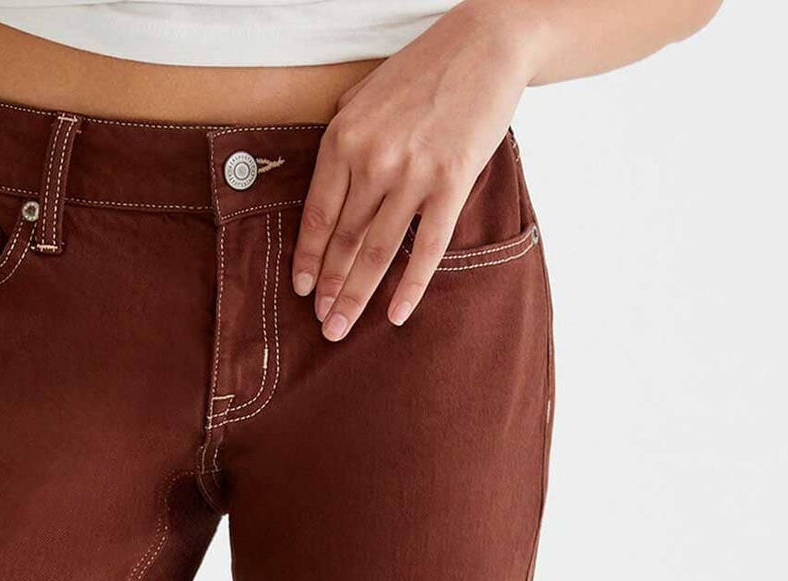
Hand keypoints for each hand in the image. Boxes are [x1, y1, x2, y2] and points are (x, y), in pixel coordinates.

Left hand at [293, 1, 540, 339]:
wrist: (486, 45)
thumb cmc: (424, 70)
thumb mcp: (365, 94)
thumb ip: (343, 135)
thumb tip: (328, 179)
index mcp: (343, 139)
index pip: (317, 215)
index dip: (307, 259)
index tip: (302, 290)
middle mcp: (373, 160)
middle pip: (344, 241)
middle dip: (329, 288)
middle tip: (321, 324)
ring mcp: (412, 174)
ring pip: (377, 252)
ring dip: (357, 296)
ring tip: (341, 328)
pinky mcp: (451, 184)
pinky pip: (426, 249)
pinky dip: (410, 287)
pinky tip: (396, 316)